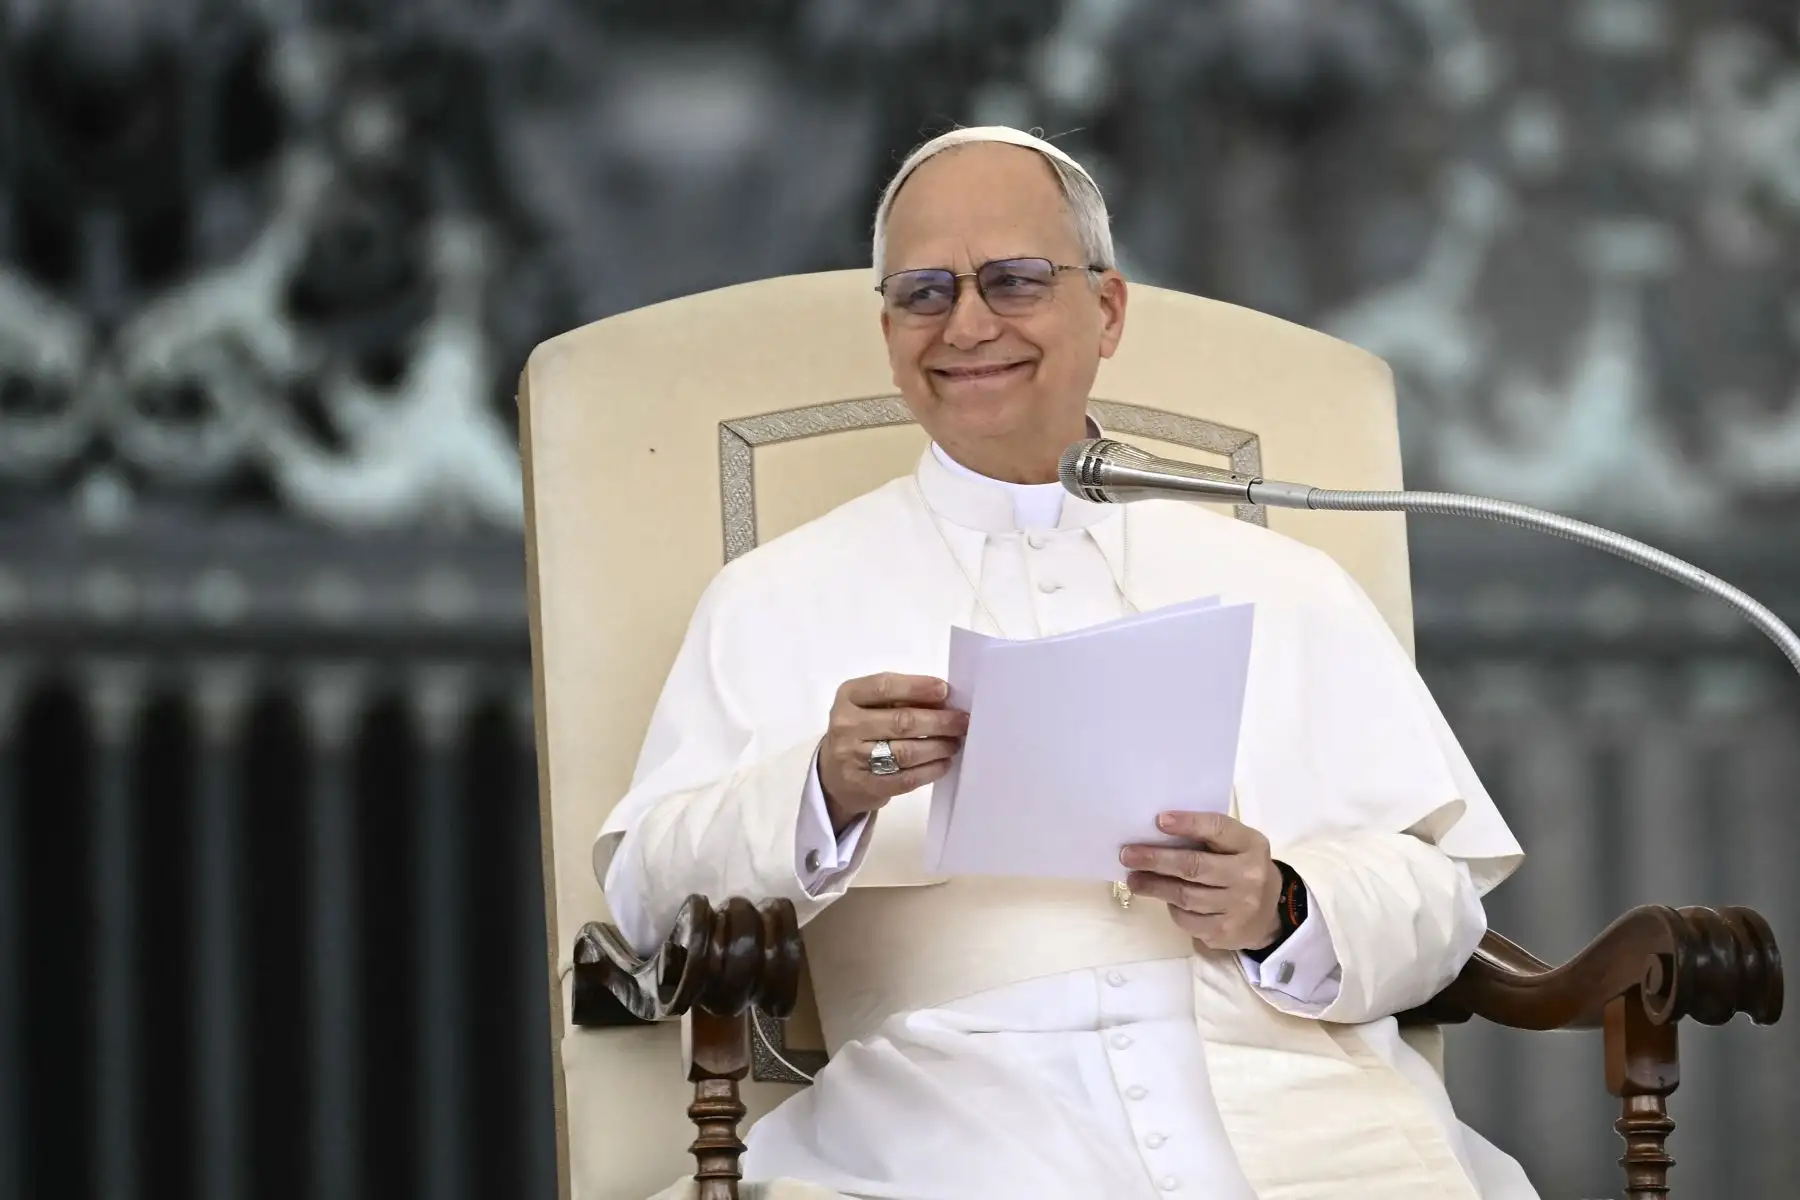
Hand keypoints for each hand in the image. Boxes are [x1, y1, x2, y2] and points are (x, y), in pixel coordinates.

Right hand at [818, 673, 967, 831]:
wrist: (833, 773)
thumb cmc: (861, 730)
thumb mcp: (869, 706)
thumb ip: (900, 699)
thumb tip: (943, 701)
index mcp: (848, 697)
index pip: (884, 687)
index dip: (917, 687)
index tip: (944, 690)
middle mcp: (846, 726)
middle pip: (901, 721)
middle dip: (938, 721)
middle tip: (962, 721)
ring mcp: (853, 758)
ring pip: (906, 752)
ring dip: (938, 746)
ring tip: (955, 742)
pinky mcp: (866, 785)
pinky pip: (906, 778)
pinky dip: (931, 770)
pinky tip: (944, 763)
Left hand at [1120, 812, 1282, 951]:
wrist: (1269, 916)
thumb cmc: (1241, 869)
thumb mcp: (1237, 847)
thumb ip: (1208, 837)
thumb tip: (1157, 832)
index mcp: (1251, 845)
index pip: (1218, 829)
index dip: (1188, 823)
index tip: (1159, 820)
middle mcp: (1249, 876)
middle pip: (1194, 866)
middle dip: (1156, 859)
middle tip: (1128, 854)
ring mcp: (1238, 907)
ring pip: (1185, 895)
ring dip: (1154, 886)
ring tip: (1133, 878)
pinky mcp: (1224, 932)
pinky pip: (1187, 919)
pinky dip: (1171, 907)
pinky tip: (1160, 897)